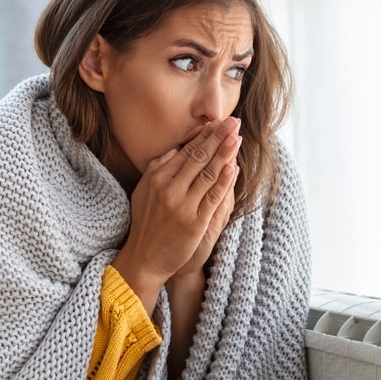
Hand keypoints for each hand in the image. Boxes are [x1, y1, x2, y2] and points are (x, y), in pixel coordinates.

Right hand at [111, 116, 240, 308]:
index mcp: (157, 179)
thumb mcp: (143, 191)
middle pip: (199, 158)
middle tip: (233, 122)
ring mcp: (183, 206)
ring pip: (208, 174)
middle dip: (218, 138)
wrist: (145, 258)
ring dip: (224, 154)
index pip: (186, 151)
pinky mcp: (195, 223)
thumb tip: (176, 148)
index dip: (204, 136)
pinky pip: (213, 198)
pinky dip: (224, 182)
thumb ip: (157, 168)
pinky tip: (233, 167)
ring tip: (236, 138)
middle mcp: (169, 189)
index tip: (218, 123)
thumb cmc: (146, 222)